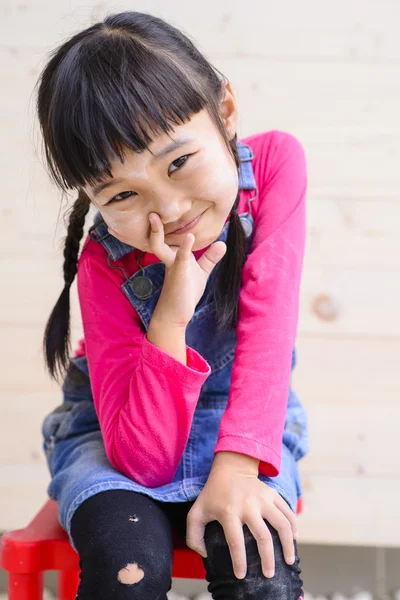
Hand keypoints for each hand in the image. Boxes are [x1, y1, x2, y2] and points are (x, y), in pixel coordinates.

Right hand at [108, 212, 225, 326]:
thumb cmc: (185, 293)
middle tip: (149, 208)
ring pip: (159, 246)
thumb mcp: (200, 273)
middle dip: (152, 224)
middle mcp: (169, 258)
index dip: (164, 222)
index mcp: (173, 255)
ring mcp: (172, 266)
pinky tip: (189, 236)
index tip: (162, 206)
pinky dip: (185, 247)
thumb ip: (209, 258)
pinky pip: (180, 258)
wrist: (177, 315)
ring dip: (156, 232)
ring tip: (154, 216)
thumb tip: (222, 243)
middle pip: (156, 237)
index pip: (167, 235)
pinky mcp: (179, 275)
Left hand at [185, 452, 297, 579]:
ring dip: (287, 545)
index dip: (239, 561)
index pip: (235, 542)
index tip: (242, 575)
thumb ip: (193, 536)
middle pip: (263, 536)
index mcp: (228, 512)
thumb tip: (206, 555)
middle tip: (269, 575)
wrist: (230, 468)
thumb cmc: (213, 494)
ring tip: (288, 561)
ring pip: (281, 525)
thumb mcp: (197, 512)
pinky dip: (293, 527)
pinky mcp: (272, 494)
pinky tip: (293, 540)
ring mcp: (262, 499)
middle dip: (268, 560)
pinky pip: (288, 512)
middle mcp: (248, 505)